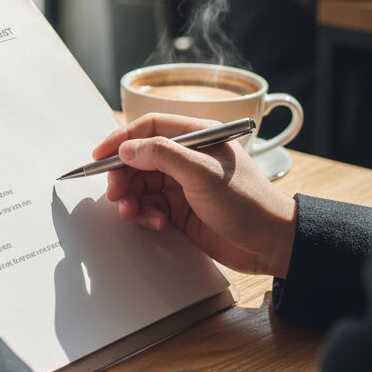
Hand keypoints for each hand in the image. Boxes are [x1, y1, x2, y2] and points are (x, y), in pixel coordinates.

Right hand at [93, 114, 297, 277]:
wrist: (271, 244)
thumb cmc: (247, 202)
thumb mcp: (202, 173)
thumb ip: (162, 155)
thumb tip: (128, 148)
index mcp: (196, 136)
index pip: (148, 127)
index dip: (121, 139)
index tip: (100, 156)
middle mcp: (187, 157)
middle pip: (139, 158)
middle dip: (123, 176)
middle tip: (117, 194)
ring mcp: (183, 183)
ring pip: (141, 184)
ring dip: (132, 198)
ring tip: (133, 213)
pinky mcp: (181, 208)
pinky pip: (150, 206)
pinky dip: (145, 214)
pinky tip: (156, 223)